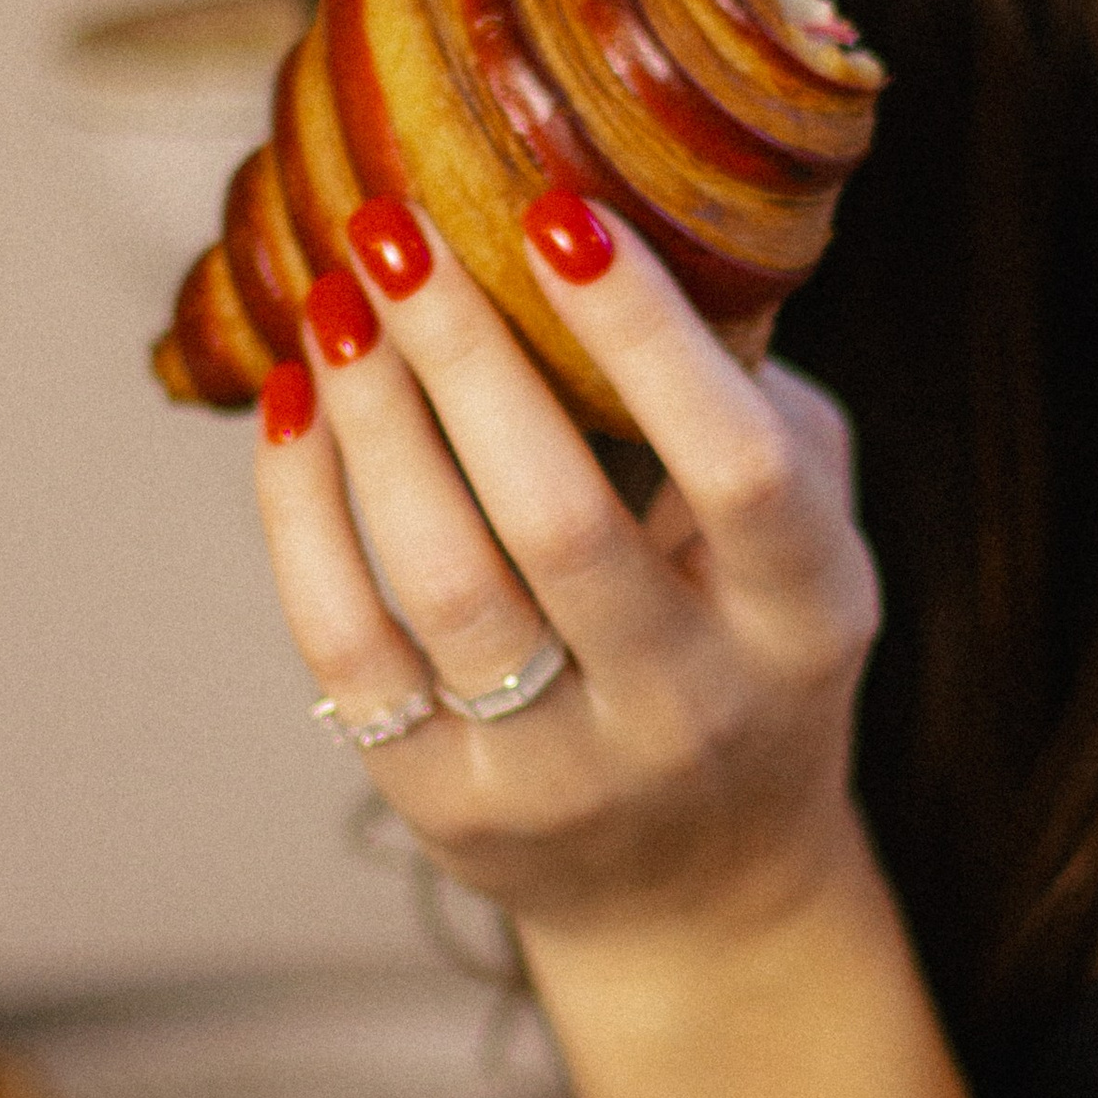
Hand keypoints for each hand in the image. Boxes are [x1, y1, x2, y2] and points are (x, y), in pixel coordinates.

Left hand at [252, 192, 881, 945]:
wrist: (698, 890)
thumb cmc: (745, 644)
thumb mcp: (798, 535)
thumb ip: (747, 396)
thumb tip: (639, 207)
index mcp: (805, 618)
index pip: (739, 469)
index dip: (647, 339)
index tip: (558, 216)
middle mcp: (692, 705)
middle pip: (562, 522)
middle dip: (465, 355)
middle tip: (395, 229)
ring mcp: (564, 772)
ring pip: (445, 582)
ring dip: (374, 422)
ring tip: (332, 301)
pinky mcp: (446, 803)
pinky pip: (350, 642)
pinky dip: (305, 512)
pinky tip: (291, 407)